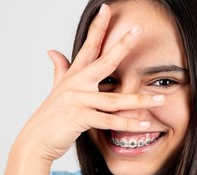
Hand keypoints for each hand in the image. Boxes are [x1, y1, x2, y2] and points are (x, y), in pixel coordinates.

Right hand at [13, 4, 164, 163]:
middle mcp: (76, 85)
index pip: (89, 47)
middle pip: (104, 62)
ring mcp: (77, 100)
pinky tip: (145, 124)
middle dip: (122, 45)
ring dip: (140, 100)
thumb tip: (53, 51)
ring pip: (115, 99)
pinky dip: (128, 124)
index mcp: (74, 76)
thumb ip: (60, 69)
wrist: (36, 140)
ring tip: (161, 100)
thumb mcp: (56, 89)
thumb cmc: (50, 116)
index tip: (106, 9)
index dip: (98, 27)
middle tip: (138, 30)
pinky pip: (109, 121)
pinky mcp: (79, 118)